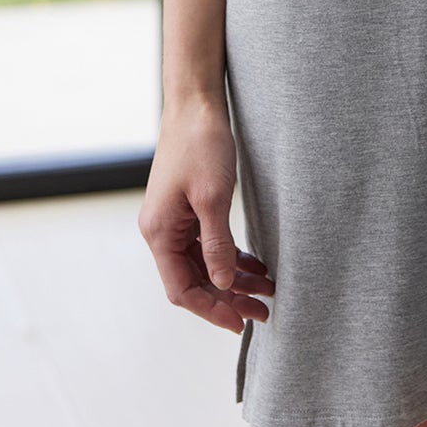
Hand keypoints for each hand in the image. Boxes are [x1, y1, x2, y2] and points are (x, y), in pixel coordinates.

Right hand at [138, 94, 276, 332]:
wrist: (196, 104)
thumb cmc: (202, 145)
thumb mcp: (214, 197)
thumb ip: (217, 244)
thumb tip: (224, 286)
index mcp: (160, 233)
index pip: (182, 289)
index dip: (211, 310)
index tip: (240, 323)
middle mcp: (162, 231)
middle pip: (194, 281)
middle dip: (228, 298)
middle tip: (263, 311)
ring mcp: (174, 220)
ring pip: (204, 264)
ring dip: (233, 280)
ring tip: (267, 291)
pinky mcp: (188, 209)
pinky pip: (208, 245)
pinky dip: (230, 257)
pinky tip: (255, 266)